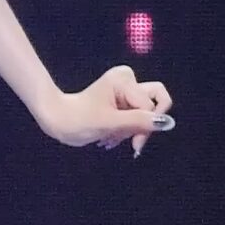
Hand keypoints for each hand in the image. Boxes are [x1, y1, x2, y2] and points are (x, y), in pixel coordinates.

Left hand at [41, 65, 173, 156]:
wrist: (56, 120)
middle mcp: (127, 80)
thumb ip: (140, 122)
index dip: (146, 126)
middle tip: (128, 143)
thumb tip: (168, 123)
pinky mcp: (121, 101)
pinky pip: (135, 117)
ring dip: (130, 131)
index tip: (135, 144)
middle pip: (152, 106)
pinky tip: (109, 138)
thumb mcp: (110, 123)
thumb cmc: (77, 120)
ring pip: (144, 114)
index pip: (151, 106)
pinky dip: (124, 130)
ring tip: (109, 140)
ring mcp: (124, 91)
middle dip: (140, 127)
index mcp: (124, 80)